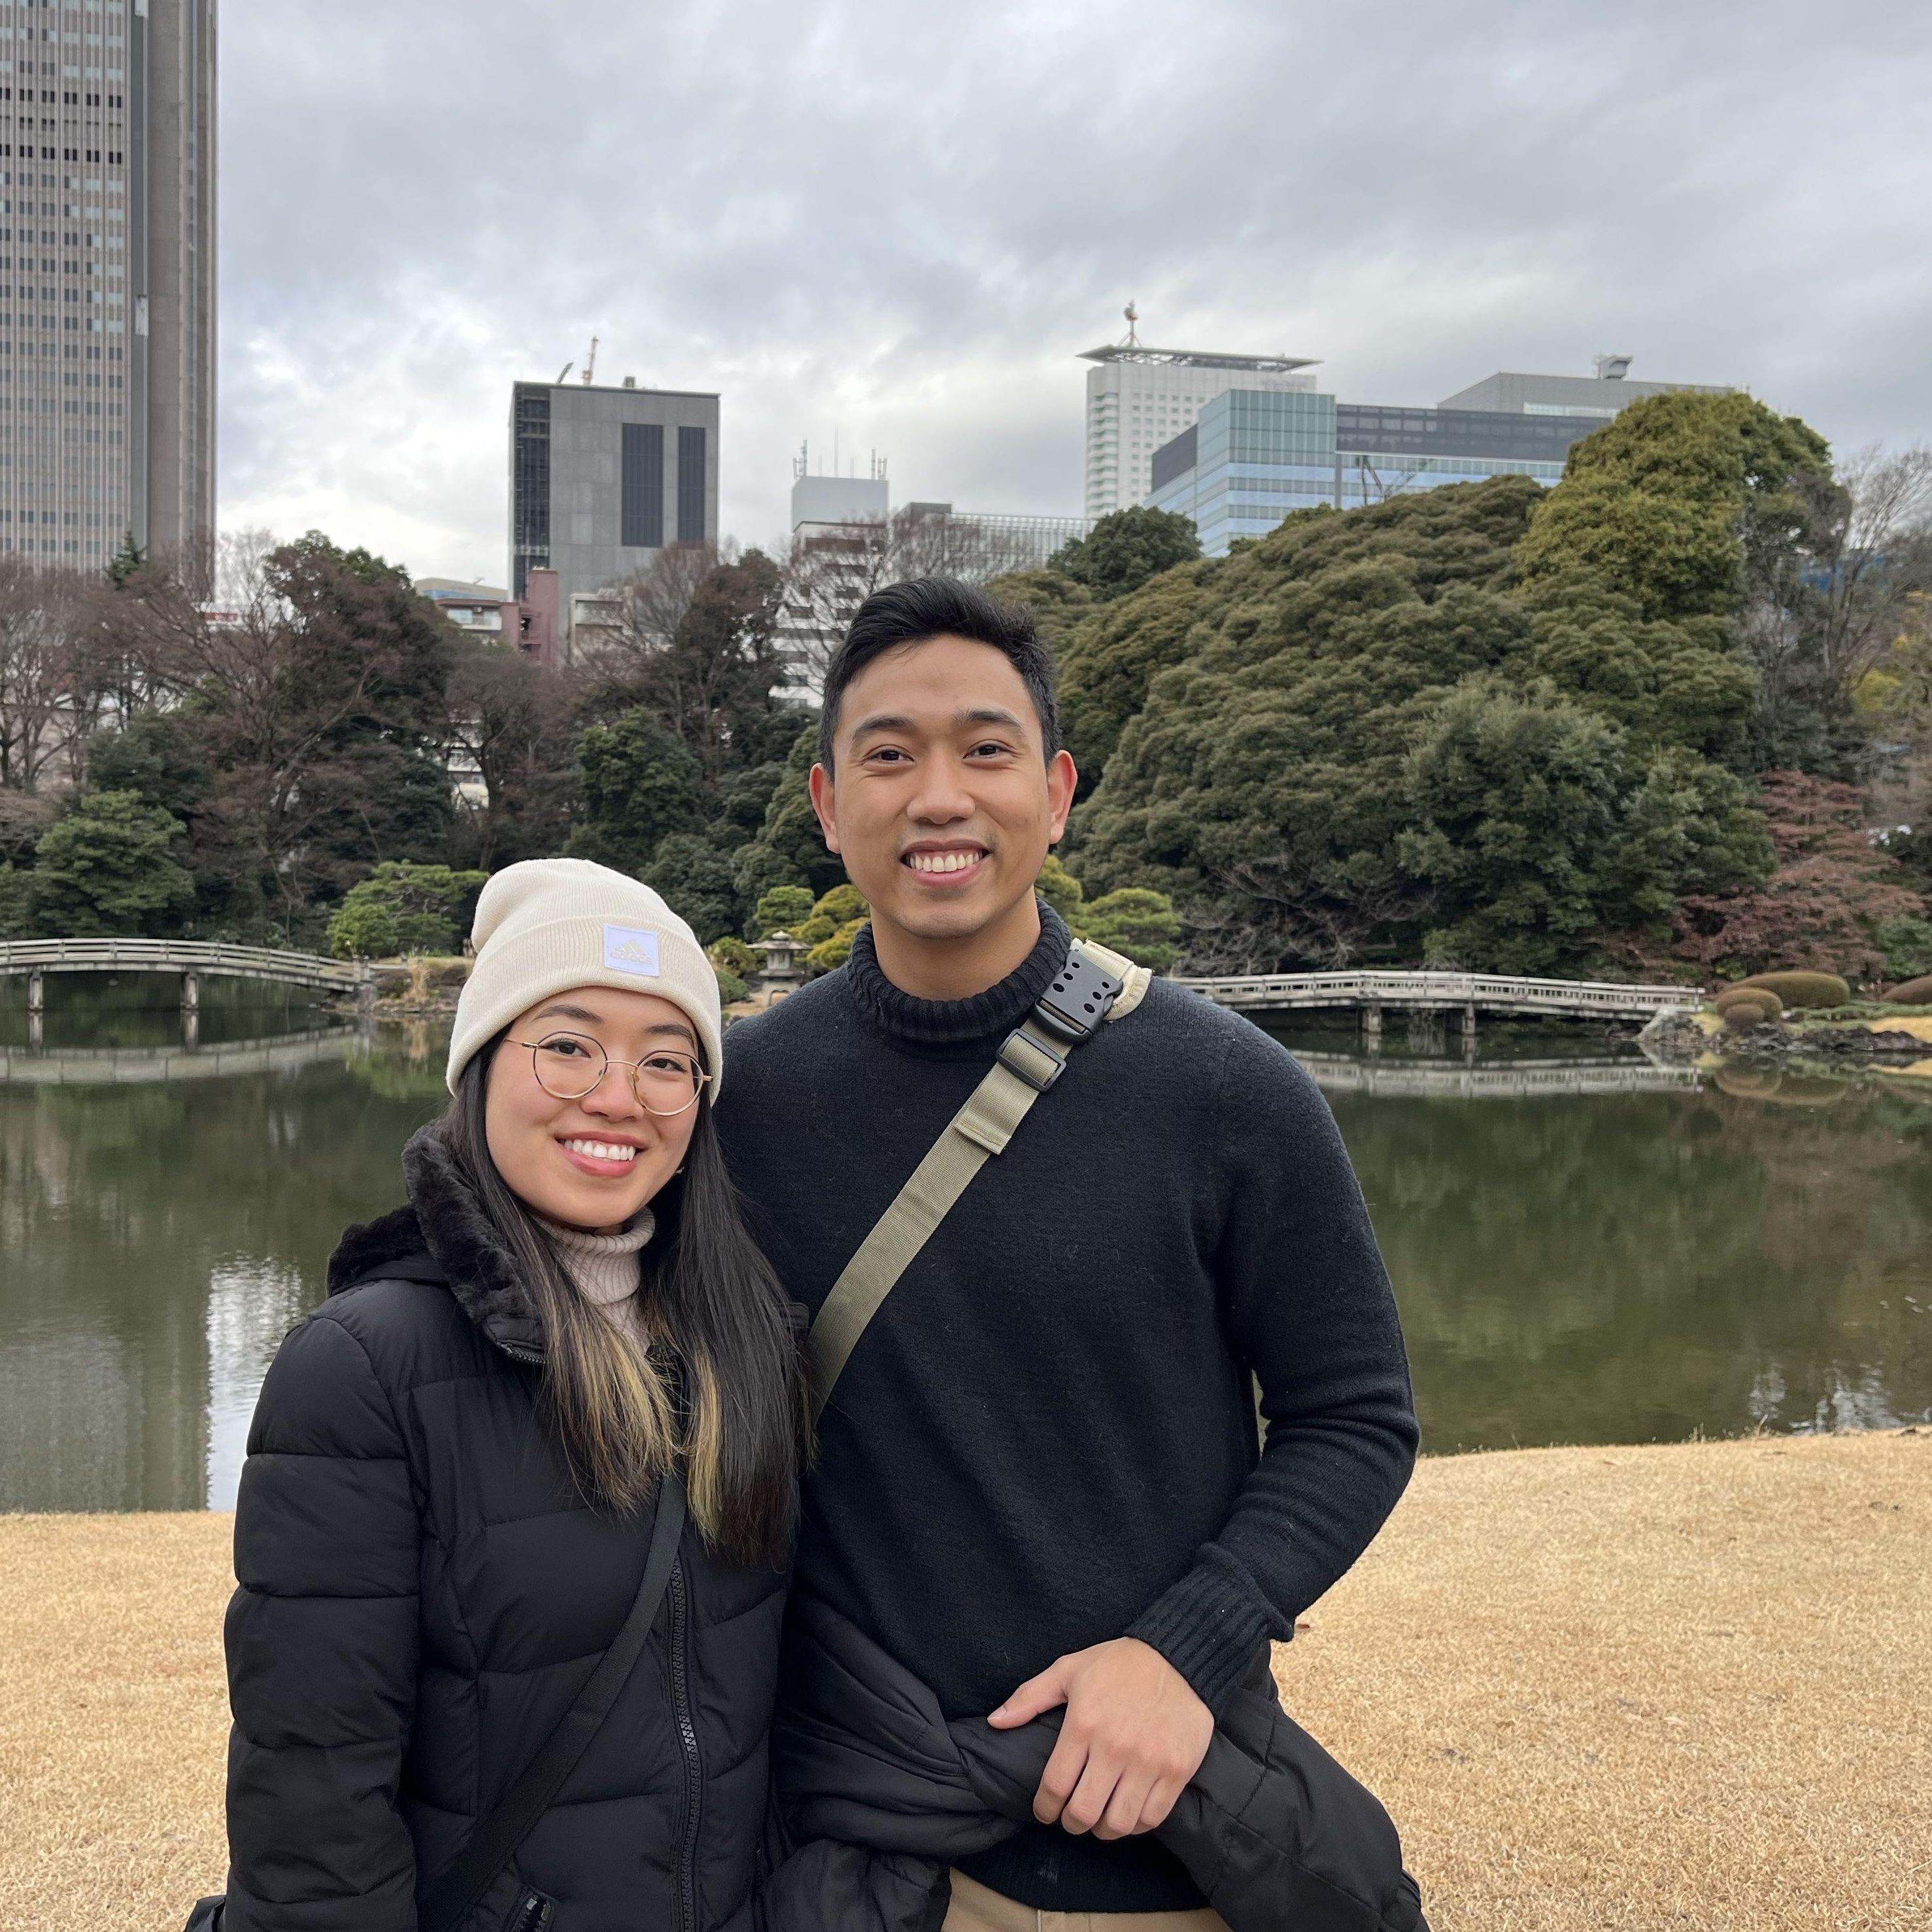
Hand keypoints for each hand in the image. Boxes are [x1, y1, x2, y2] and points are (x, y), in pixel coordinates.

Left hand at [986, 1637, 1213, 1840]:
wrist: (1177, 1656)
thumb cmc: (1118, 1663)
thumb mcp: (1069, 1670)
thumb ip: (1030, 1697)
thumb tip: (996, 1722)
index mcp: (1083, 1723)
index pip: (1055, 1786)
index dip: (1044, 1808)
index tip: (1045, 1810)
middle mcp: (1115, 1747)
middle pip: (1084, 1812)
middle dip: (1071, 1823)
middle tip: (1071, 1818)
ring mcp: (1149, 1761)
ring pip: (1118, 1823)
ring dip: (1103, 1829)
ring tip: (1099, 1818)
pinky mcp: (1177, 1770)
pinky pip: (1152, 1817)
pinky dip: (1135, 1824)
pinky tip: (1128, 1812)